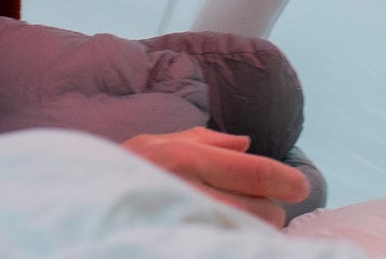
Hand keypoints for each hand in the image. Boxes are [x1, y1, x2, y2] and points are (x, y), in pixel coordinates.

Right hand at [123, 126, 307, 227]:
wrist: (85, 202)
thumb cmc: (124, 169)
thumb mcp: (159, 143)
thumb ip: (206, 141)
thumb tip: (247, 143)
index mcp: (188, 160)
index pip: (255, 172)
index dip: (286, 180)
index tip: (299, 186)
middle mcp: (191, 191)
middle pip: (259, 209)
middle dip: (271, 210)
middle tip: (267, 208)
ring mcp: (188, 222)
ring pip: (248, 233)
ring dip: (256, 230)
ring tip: (249, 223)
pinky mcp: (182, 243)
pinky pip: (225, 245)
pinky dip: (236, 240)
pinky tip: (233, 235)